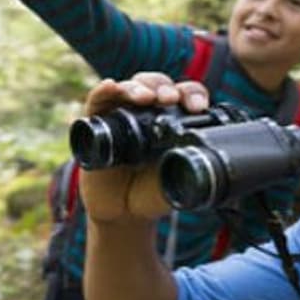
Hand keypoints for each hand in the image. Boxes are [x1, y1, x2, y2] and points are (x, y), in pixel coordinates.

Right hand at [77, 73, 210, 223]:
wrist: (123, 214)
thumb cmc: (151, 194)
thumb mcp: (176, 182)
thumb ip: (187, 170)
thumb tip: (203, 162)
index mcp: (173, 119)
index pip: (185, 94)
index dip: (193, 94)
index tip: (199, 108)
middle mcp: (147, 112)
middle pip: (157, 84)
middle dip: (165, 87)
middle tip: (171, 99)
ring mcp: (121, 114)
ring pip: (130, 87)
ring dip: (139, 87)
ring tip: (146, 97)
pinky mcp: (96, 123)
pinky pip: (97, 101)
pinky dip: (103, 90)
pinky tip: (110, 86)